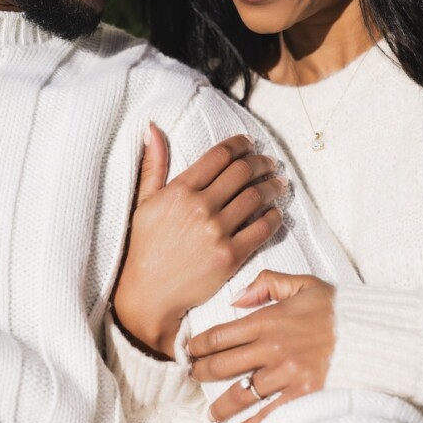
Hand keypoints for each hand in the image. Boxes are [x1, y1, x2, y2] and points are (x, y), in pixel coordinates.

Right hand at [112, 127, 286, 357]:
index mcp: (180, 190)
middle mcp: (200, 207)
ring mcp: (216, 232)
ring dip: (273, 186)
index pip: (219, 156)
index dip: (239, 144)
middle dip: (261, 162)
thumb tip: (152, 129)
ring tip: (279, 182)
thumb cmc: (145, 246)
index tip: (249, 143)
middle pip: (242, 172)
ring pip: (256, 197)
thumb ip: (153, 164)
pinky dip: (274, 217)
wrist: (148, 293)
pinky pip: (261, 229)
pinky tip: (276, 212)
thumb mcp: (144, 202)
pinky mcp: (230, 256)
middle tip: (269, 161)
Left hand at [188, 270, 334, 422]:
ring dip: (221, 406)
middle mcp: (272, 348)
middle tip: (192, 378)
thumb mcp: (304, 284)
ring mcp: (287, 374)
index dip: (198, 346)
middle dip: (202, 374)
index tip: (188, 351)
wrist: (374, 333)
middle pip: (224, 366)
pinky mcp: (303, 395)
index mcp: (269, 319)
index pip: (221, 335)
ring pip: (242, 394)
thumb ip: (267, 283)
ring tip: (211, 413)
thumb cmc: (338, 309)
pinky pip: (270, 414)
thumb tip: (236, 299)